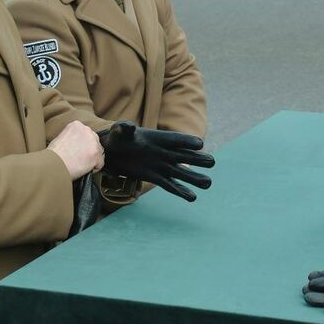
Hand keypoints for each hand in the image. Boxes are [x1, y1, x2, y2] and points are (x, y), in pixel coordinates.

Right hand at [48, 121, 103, 178]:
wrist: (53, 164)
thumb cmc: (53, 155)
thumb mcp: (61, 137)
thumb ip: (73, 137)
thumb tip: (78, 144)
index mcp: (77, 125)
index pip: (86, 135)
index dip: (82, 145)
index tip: (77, 151)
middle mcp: (87, 130)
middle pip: (94, 142)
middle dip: (88, 151)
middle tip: (78, 159)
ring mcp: (93, 142)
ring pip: (98, 153)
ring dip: (91, 160)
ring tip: (79, 164)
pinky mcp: (96, 155)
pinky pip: (99, 164)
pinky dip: (93, 169)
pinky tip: (82, 169)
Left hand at [99, 121, 213, 200]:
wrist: (112, 152)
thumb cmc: (118, 138)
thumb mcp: (119, 131)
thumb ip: (124, 128)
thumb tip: (128, 126)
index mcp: (160, 138)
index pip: (176, 139)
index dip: (187, 141)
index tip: (200, 144)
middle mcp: (165, 152)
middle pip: (185, 156)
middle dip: (198, 159)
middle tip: (211, 162)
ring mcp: (162, 166)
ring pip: (181, 173)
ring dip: (194, 178)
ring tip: (208, 183)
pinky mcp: (155, 177)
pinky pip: (170, 185)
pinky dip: (181, 191)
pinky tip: (192, 197)